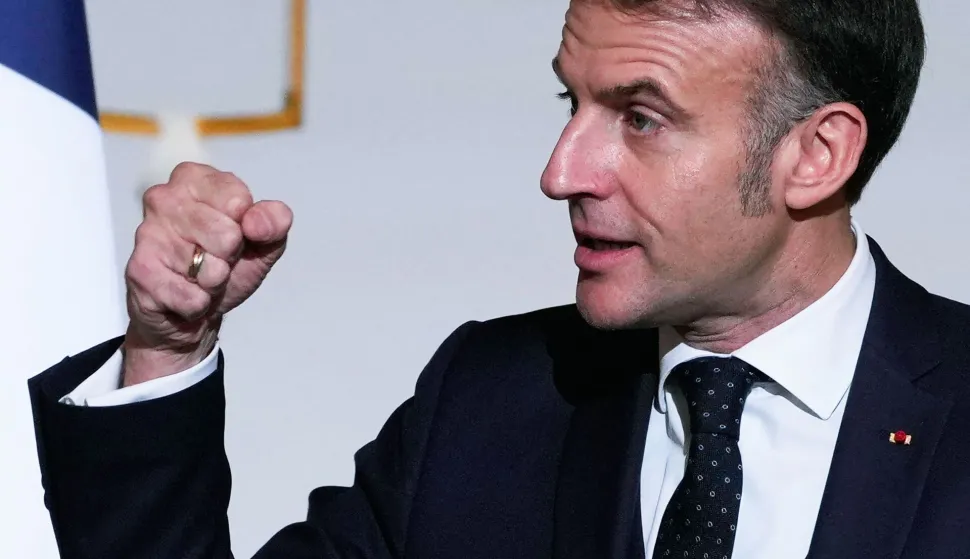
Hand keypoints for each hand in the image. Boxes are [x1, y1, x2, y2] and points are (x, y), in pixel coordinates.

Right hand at [122, 162, 292, 385]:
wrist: (196, 308)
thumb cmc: (227, 263)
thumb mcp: (264, 240)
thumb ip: (274, 221)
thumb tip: (256, 223)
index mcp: (195, 178)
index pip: (238, 201)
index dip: (247, 228)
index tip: (237, 233)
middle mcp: (164, 197)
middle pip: (226, 235)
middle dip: (230, 257)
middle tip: (216, 259)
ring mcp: (148, 233)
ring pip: (209, 269)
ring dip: (214, 282)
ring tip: (199, 276)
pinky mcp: (139, 270)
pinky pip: (190, 296)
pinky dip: (198, 303)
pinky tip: (184, 293)